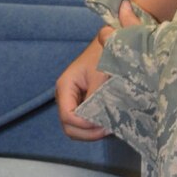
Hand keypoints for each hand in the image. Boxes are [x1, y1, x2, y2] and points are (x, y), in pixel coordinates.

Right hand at [55, 1, 138, 140]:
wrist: (110, 43)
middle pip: (68, 127)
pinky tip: (108, 122)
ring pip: (75, 128)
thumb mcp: (101, 75)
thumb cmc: (104, 54)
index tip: (103, 124)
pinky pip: (83, 122)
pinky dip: (94, 127)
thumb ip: (96, 97)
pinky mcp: (82, 103)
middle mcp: (65, 96)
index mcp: (65, 86)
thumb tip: (95, 120)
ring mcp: (72, 101)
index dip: (84, 125)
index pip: (68, 116)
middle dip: (87, 132)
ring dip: (91, 132)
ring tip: (110, 127)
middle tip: (108, 129)